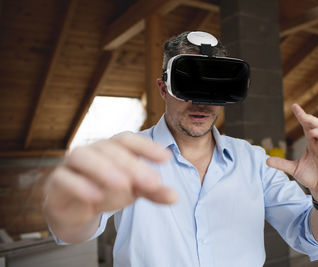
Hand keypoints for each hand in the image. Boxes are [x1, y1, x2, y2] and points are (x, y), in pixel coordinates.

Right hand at [44, 134, 176, 226]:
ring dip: (105, 169)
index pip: (129, 140)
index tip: (166, 158)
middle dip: (133, 165)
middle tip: (152, 182)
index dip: (147, 147)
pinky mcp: (56, 181)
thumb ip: (153, 191)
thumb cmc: (107, 191)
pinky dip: (80, 186)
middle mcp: (93, 151)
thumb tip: (175, 196)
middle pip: (111, 150)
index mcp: (112, 148)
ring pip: (84, 157)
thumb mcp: (134, 191)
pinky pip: (64, 179)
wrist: (76, 210)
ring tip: (124, 185)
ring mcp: (72, 164)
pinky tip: (96, 197)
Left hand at [267, 104, 317, 203]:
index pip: (307, 126)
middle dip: (313, 120)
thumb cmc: (311, 177)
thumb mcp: (294, 169)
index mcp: (312, 143)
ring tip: (313, 133)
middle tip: (304, 117)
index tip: (295, 107)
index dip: (302, 116)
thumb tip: (266, 160)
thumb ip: (282, 164)